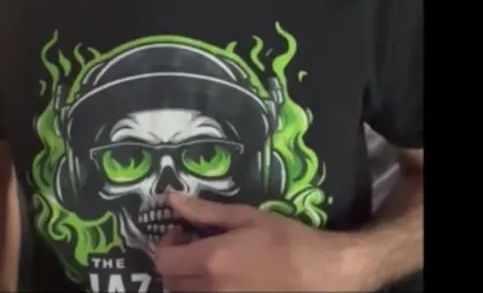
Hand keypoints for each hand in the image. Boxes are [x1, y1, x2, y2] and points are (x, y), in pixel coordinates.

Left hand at [153, 193, 353, 291]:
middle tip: (192, 247)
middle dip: (175, 262)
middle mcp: (211, 289)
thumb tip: (171, 199)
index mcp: (211, 260)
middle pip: (170, 282)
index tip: (181, 233)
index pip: (164, 260)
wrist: (319, 271)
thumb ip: (205, 211)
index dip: (165, 245)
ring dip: (187, 280)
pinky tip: (221, 280)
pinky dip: (204, 291)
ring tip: (206, 265)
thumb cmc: (285, 239)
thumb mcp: (246, 217)